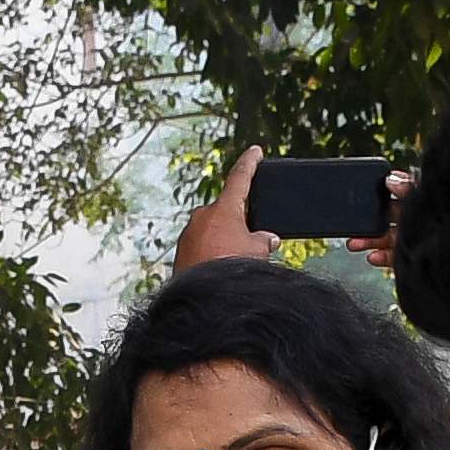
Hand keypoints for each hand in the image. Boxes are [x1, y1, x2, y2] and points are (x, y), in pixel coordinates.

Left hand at [174, 147, 279, 268]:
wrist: (203, 298)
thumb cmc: (230, 269)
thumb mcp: (256, 253)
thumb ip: (263, 241)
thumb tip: (268, 239)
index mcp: (224, 209)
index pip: (240, 178)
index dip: (251, 163)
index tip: (255, 151)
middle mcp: (203, 215)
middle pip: (227, 212)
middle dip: (239, 224)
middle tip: (250, 244)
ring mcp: (190, 232)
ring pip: (213, 231)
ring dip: (224, 242)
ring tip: (233, 263)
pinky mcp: (182, 250)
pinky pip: (201, 246)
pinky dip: (211, 253)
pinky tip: (218, 269)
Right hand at [345, 169, 414, 270]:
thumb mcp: (427, 200)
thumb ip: (408, 189)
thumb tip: (390, 178)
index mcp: (421, 202)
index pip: (398, 192)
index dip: (382, 191)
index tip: (364, 192)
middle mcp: (418, 220)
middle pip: (386, 217)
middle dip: (367, 220)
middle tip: (351, 223)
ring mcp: (416, 239)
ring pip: (386, 238)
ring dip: (368, 241)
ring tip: (353, 244)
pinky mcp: (414, 258)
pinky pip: (395, 258)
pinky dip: (382, 257)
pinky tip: (372, 256)